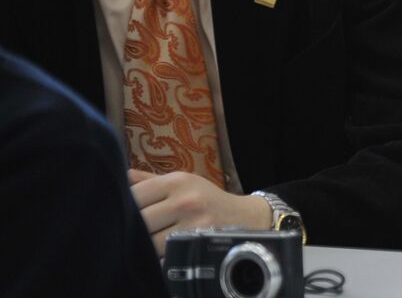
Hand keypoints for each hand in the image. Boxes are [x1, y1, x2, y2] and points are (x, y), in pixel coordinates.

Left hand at [128, 169, 271, 255]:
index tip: (122, 216)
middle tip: (130, 236)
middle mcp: (185, 201)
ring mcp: (193, 225)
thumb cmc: (207, 199)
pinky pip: (165, 259)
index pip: (134, 196)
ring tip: (146, 246)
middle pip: (140, 222)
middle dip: (133, 231)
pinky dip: (160, 260)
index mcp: (176, 182)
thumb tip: (121, 177)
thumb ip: (150, 181)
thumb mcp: (184, 182)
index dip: (123, 209)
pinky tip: (162, 255)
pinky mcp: (198, 246)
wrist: (244, 217)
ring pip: (150, 244)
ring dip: (145, 248)